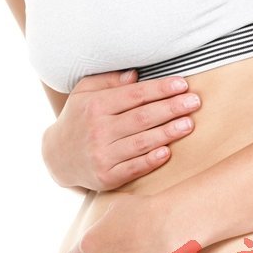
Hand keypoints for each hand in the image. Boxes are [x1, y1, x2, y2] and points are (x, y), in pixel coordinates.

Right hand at [41, 69, 201, 190]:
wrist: (57, 157)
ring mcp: (102, 155)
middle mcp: (98, 130)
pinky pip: (134, 168)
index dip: (160, 89)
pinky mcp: (106, 177)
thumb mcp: (84, 93)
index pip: (135, 95)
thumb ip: (108, 81)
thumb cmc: (79, 118)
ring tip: (189, 123)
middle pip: (142, 117)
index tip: (182, 84)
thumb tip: (135, 75)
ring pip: (141, 142)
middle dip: (171, 108)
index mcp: (95, 106)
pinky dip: (151, 160)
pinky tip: (168, 152)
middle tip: (194, 102)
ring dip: (168, 133)